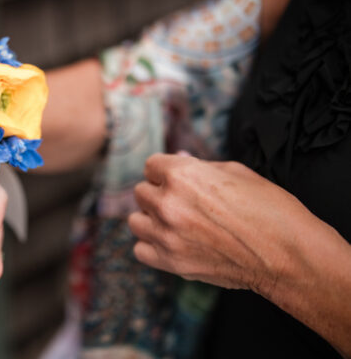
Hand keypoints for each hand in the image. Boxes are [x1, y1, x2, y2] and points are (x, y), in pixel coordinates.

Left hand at [128, 153, 318, 291]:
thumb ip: (199, 167)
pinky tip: (171, 243)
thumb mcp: (235, 172)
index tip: (177, 179)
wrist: (287, 254)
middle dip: (159, 193)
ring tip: (173, 223)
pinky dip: (152, 246)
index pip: (151, 165)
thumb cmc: (268, 209)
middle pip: (141, 192)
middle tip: (182, 202)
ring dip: (151, 219)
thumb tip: (178, 159)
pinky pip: (140, 250)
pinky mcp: (170, 262)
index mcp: (181, 175)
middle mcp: (167, 203)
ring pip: (135, 221)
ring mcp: (166, 235)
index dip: (166, 171)